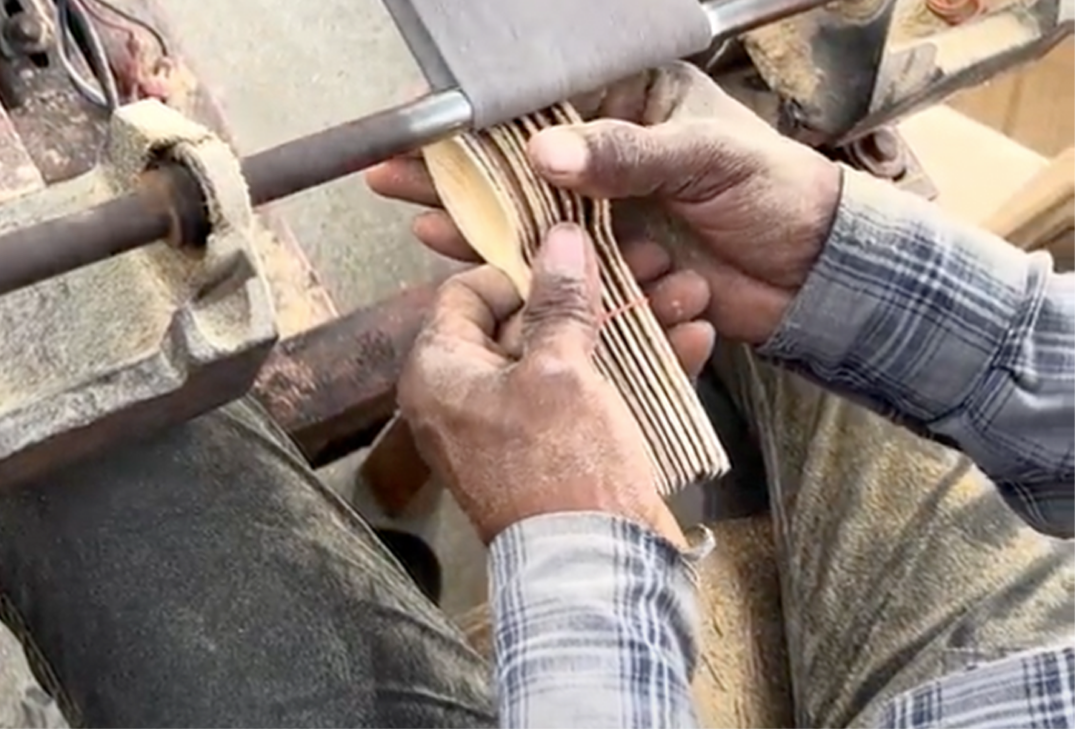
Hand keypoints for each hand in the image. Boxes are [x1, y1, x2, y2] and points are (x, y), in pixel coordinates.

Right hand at [367, 62, 840, 344]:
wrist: (815, 274)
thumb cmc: (776, 192)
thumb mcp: (707, 156)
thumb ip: (629, 154)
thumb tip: (547, 155)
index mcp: (634, 104)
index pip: (547, 103)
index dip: (487, 113)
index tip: (432, 118)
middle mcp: (610, 156)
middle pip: (519, 159)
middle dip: (456, 164)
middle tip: (392, 166)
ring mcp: (604, 213)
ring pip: (523, 210)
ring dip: (465, 211)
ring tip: (405, 208)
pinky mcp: (608, 264)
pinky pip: (546, 258)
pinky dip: (502, 255)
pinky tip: (452, 246)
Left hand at [399, 224, 685, 545]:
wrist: (597, 570)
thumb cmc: (561, 466)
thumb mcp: (560, 371)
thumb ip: (559, 302)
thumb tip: (560, 238)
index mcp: (440, 373)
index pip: (468, 294)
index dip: (519, 268)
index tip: (569, 255)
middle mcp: (468, 396)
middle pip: (525, 323)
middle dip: (586, 294)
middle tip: (641, 263)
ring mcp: (517, 425)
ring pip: (569, 357)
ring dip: (625, 326)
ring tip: (681, 292)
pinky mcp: (561, 449)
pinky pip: (592, 395)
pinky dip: (635, 370)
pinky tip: (688, 339)